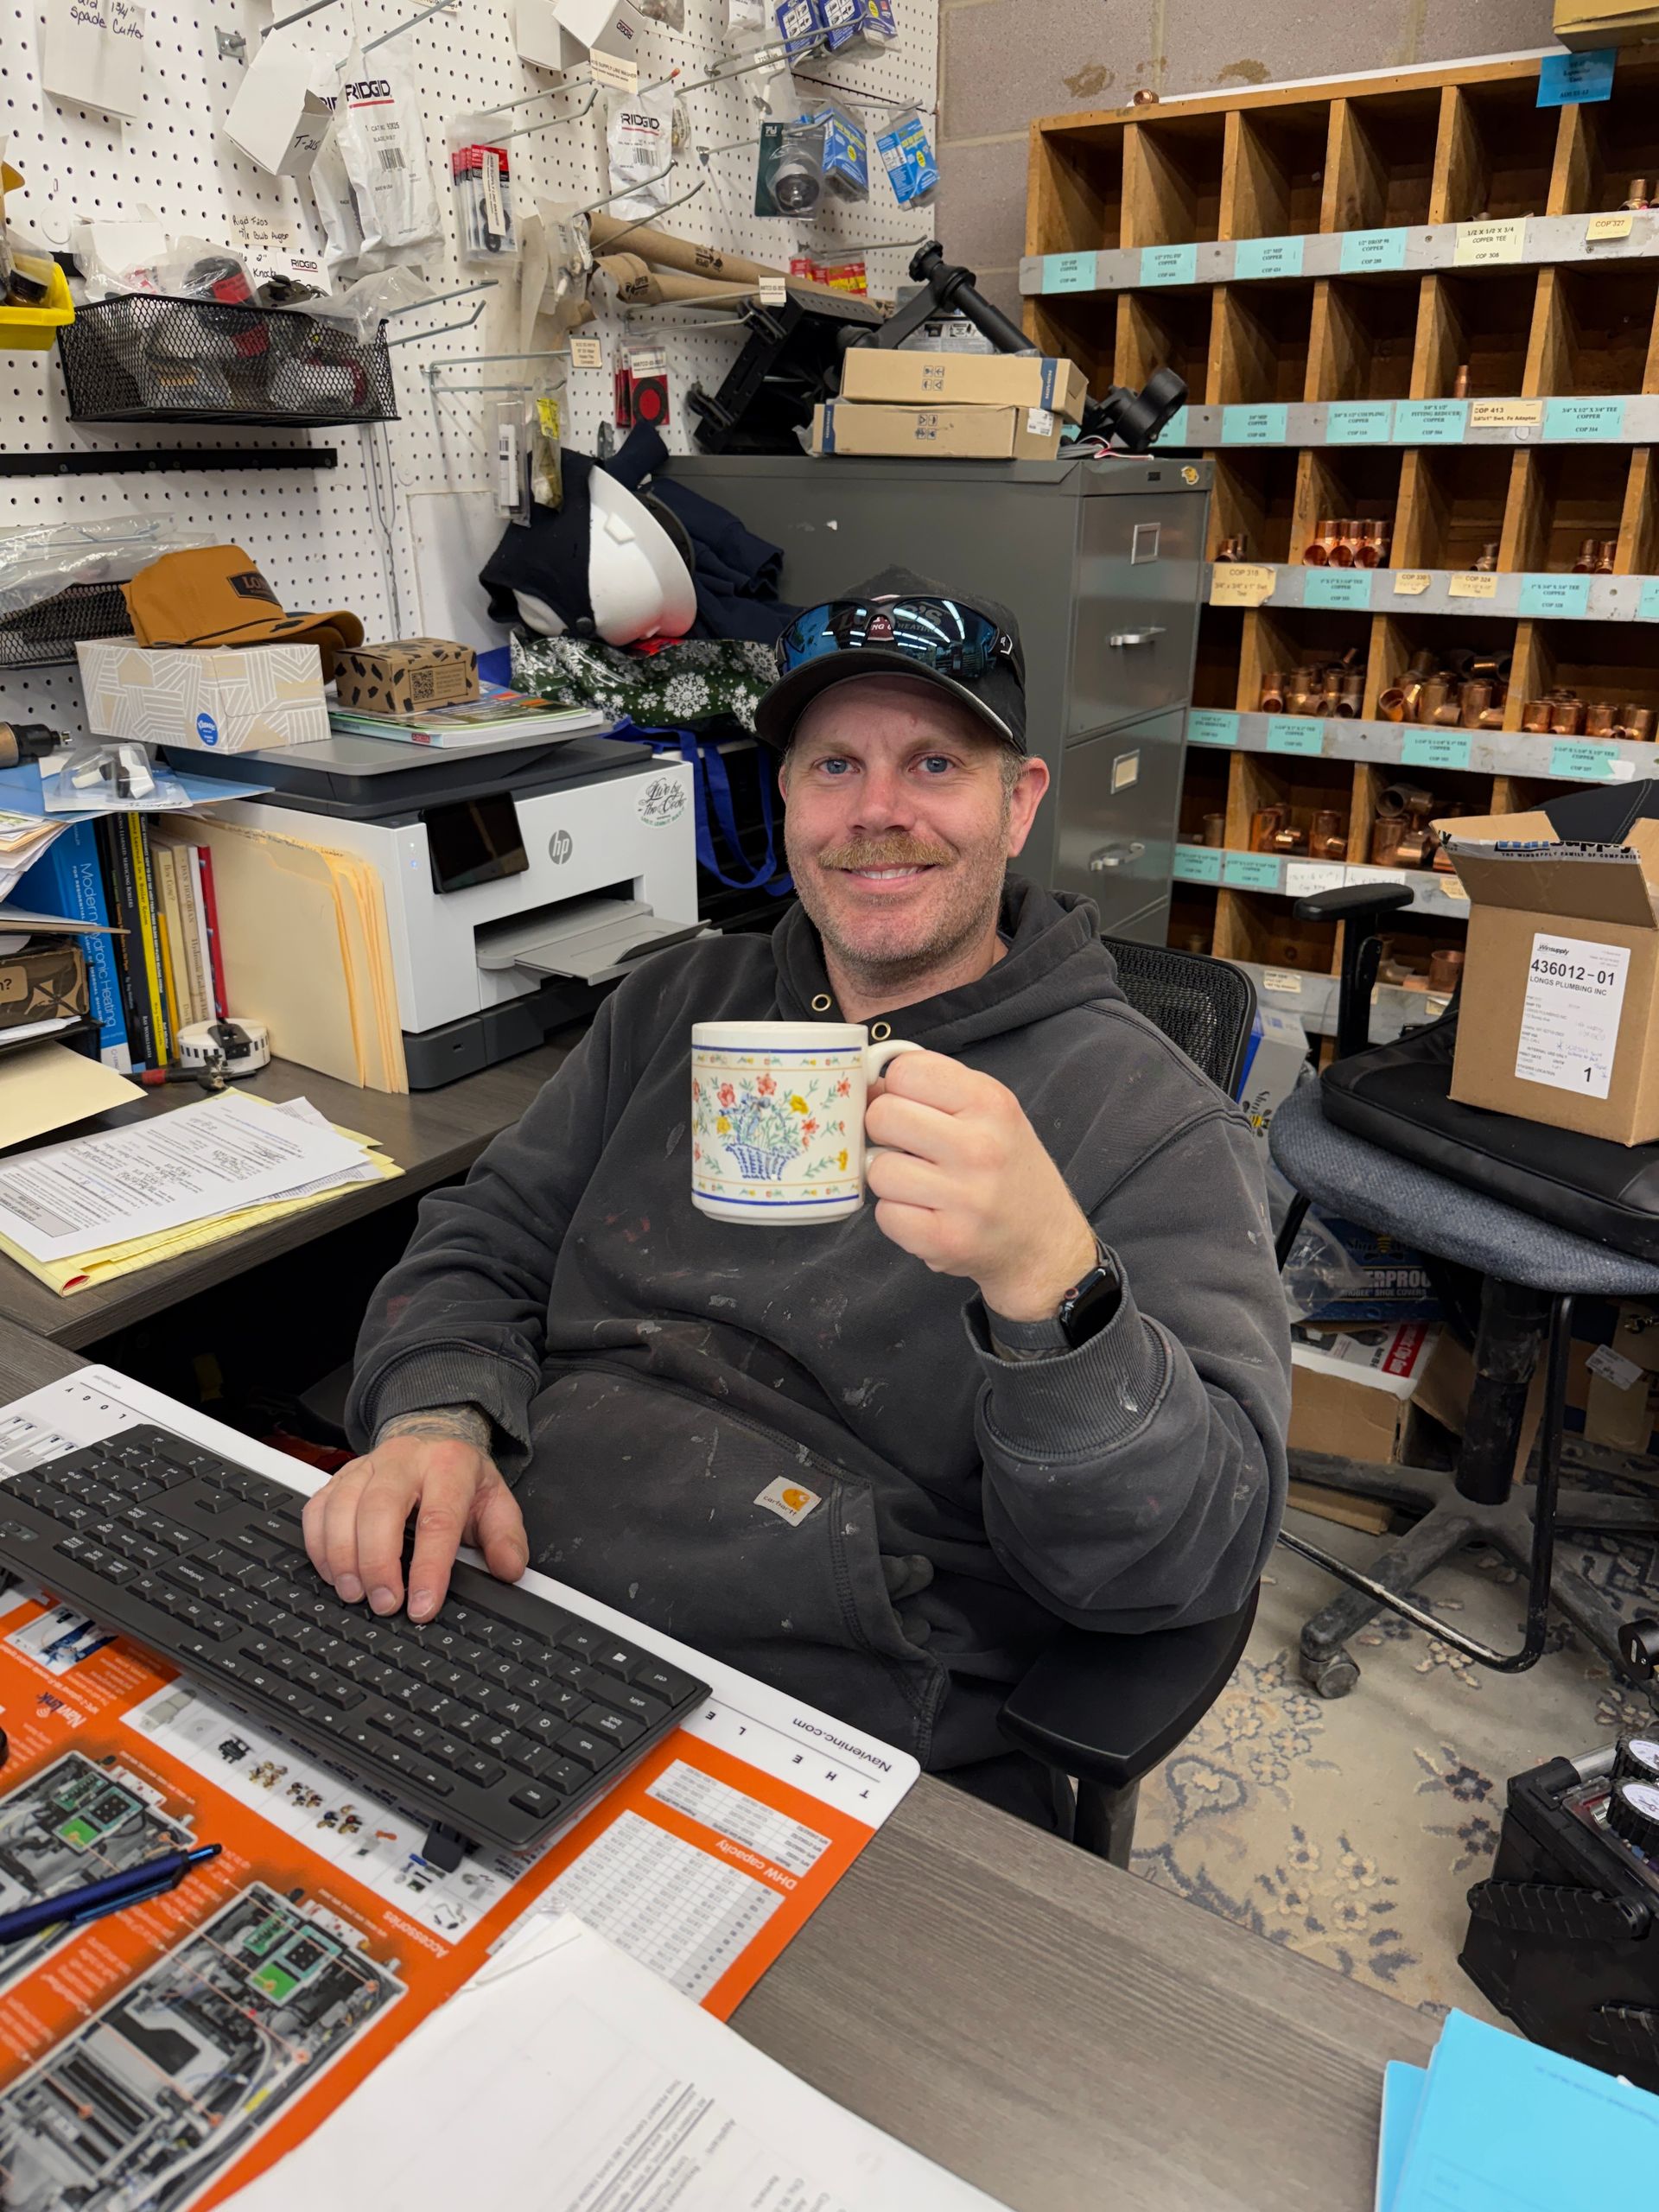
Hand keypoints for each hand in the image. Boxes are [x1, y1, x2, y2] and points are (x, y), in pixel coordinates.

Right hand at [302, 1411, 527, 1623]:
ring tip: (355, 1595)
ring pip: (341, 1507)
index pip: (438, 1520)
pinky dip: (319, 1546)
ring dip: (343, 1558)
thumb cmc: (461, 1478)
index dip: (429, 1568)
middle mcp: (404, 1460)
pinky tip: (333, 1574)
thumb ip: (506, 1537)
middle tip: (385, 1604)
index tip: (423, 1605)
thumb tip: (508, 1570)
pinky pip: (317, 1508)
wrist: (433, 1433)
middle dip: (377, 1563)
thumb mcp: (496, 1501)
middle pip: (380, 1508)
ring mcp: (366, 1466)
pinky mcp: (339, 1476)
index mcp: (449, 1465)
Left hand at [864, 1052, 1097, 1322]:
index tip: (911, 1106)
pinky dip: (897, 1215)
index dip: (896, 1088)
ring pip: (878, 1169)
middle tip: (910, 1147)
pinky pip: (885, 1215)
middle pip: (882, 1116)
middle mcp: (980, 1146)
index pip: (905, 1071)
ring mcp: (965, 1197)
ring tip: (921, 1184)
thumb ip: (936, 1088)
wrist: (1045, 1241)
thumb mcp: (990, 1111)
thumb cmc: (1008, 1169)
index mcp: (990, 1102)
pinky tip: (924, 1213)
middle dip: (886, 1132)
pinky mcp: (947, 1239)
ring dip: (891, 1178)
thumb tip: (871, 1085)